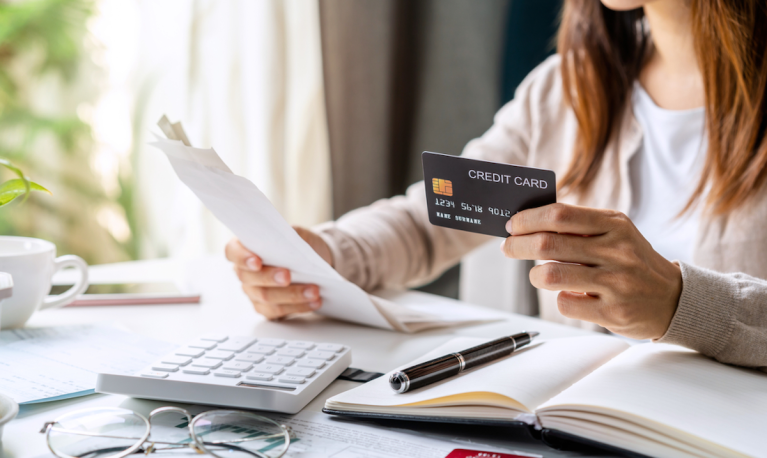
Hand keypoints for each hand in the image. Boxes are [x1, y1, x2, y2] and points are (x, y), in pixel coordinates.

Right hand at [225, 227, 333, 319]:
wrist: (316, 264)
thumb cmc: (302, 246)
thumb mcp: (298, 234)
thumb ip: (289, 235)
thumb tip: (288, 241)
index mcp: (246, 248)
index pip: (233, 251)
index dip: (242, 257)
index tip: (257, 262)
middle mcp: (245, 272)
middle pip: (248, 278)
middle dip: (269, 277)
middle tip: (288, 276)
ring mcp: (254, 292)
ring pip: (266, 297)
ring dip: (292, 295)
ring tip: (314, 291)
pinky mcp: (266, 308)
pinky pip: (278, 311)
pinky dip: (298, 307)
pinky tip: (314, 302)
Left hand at [500, 203, 681, 339]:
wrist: (674, 299)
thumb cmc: (632, 262)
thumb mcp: (616, 233)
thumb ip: (579, 225)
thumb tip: (529, 222)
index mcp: (615, 225)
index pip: (559, 215)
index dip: (528, 219)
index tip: (512, 225)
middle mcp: (616, 252)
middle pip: (548, 244)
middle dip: (518, 246)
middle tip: (509, 248)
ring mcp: (615, 283)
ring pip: (551, 275)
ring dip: (535, 275)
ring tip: (538, 274)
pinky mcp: (613, 313)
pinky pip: (565, 304)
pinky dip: (560, 299)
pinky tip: (570, 295)